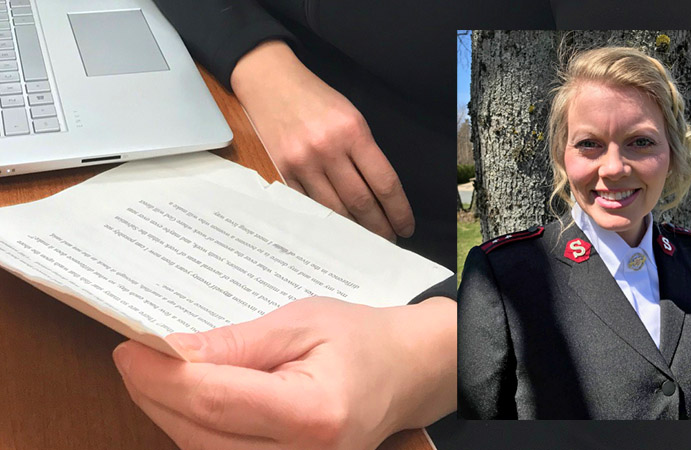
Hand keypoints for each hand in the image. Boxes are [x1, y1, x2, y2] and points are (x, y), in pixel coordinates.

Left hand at [112, 297, 455, 449]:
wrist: (405, 372)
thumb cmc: (362, 341)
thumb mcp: (301, 323)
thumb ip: (236, 343)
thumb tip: (174, 353)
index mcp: (313, 414)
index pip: (215, 402)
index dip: (162, 377)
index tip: (131, 349)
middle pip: (199, 435)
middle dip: (154, 395)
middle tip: (134, 355)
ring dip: (169, 413)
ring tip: (156, 372)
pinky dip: (194, 428)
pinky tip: (187, 398)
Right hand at [230, 41, 413, 241]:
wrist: (270, 81)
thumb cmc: (316, 99)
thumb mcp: (351, 116)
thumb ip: (365, 152)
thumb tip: (380, 194)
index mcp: (353, 132)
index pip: (384, 182)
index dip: (398, 210)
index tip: (406, 227)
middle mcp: (328, 149)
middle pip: (361, 201)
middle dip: (379, 227)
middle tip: (388, 241)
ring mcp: (302, 162)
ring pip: (334, 209)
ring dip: (353, 229)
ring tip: (365, 240)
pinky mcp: (282, 170)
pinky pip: (308, 205)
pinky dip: (324, 220)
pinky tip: (336, 229)